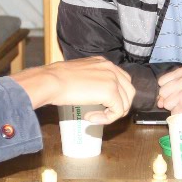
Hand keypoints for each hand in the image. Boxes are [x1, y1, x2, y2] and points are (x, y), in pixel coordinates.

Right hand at [11, 57, 134, 123]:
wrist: (52, 81)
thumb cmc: (57, 79)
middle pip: (129, 91)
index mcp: (104, 63)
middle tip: (104, 114)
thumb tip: (95, 93)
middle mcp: (111, 68)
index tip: (102, 105)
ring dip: (111, 114)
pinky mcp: (111, 92)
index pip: (122, 80)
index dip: (117, 96)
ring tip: (94, 117)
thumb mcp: (79, 74)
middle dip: (120, 106)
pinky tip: (90, 117)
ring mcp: (113, 79)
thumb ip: (91, 80)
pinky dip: (106, 119)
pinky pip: (117, 111)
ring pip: (125, 103)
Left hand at [156, 67, 181, 124]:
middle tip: (181, 99)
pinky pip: (172, 112)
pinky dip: (178, 114)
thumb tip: (159, 102)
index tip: (176, 91)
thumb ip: (169, 89)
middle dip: (168, 98)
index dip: (166, 89)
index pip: (161, 81)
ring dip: (173, 107)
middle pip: (162, 92)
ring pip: (166, 103)